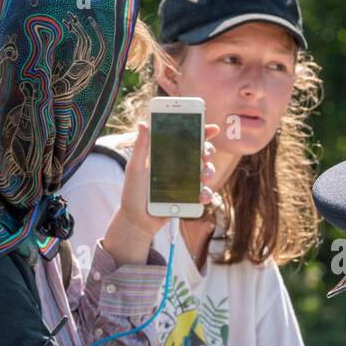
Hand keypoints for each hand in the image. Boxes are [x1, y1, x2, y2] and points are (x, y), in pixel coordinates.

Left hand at [114, 120, 219, 243]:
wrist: (137, 221)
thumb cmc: (133, 193)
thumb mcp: (135, 168)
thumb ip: (141, 147)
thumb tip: (143, 124)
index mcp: (168, 156)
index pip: (186, 139)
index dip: (201, 131)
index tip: (212, 128)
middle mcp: (180, 167)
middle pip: (201, 153)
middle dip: (208, 151)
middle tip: (204, 154)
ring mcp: (187, 182)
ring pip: (207, 171)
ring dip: (209, 172)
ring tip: (202, 177)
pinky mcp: (190, 198)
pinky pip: (205, 193)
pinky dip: (206, 194)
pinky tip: (200, 197)